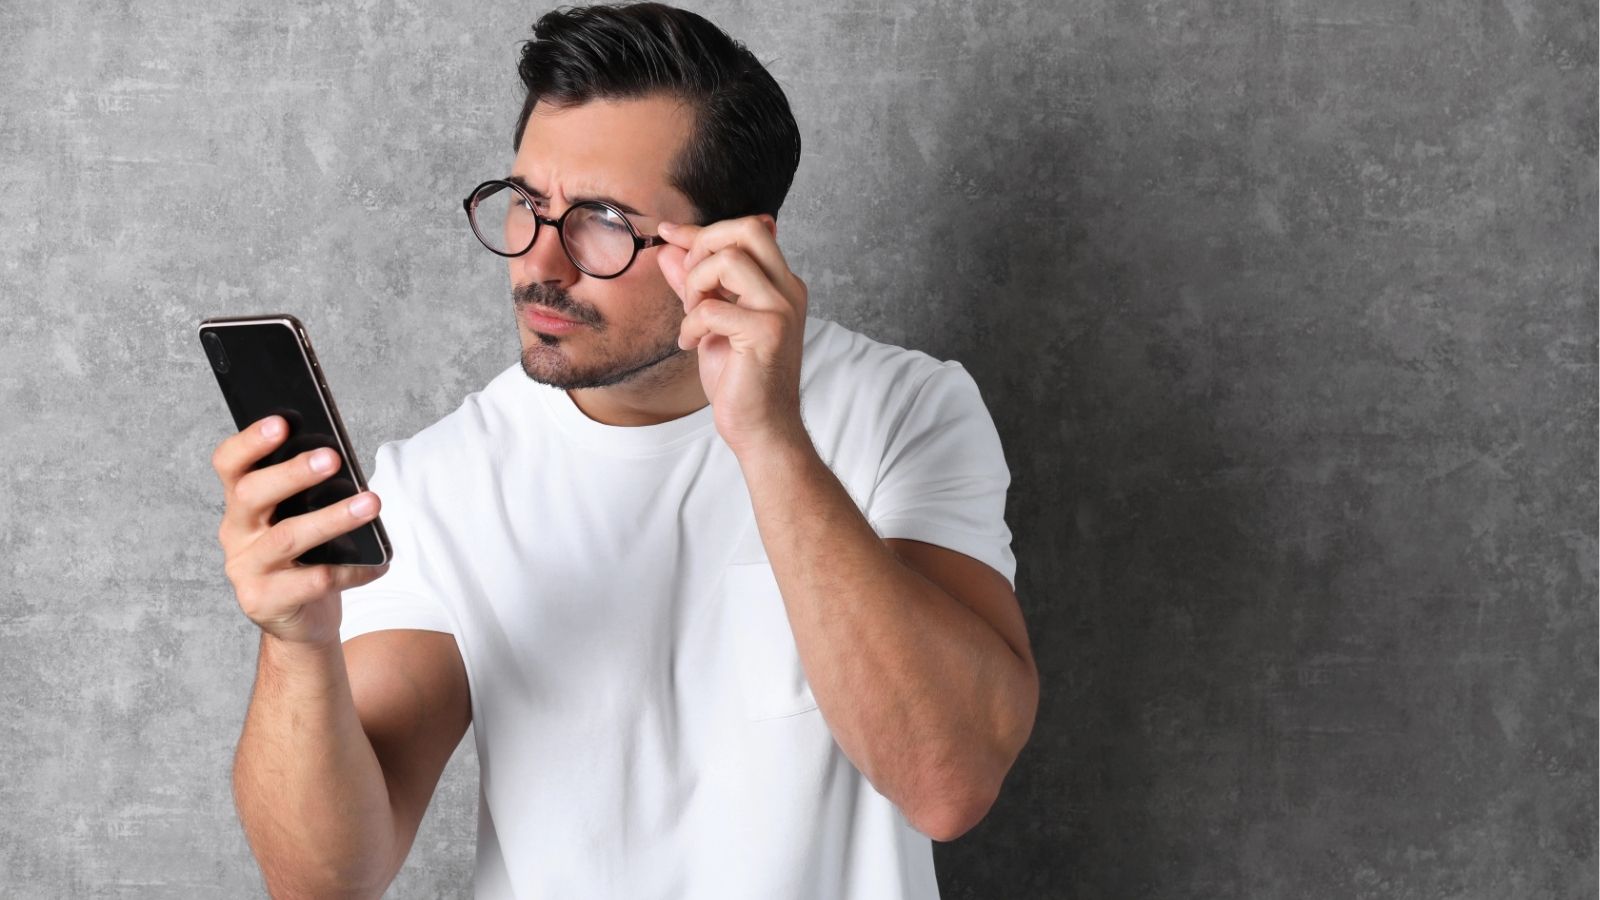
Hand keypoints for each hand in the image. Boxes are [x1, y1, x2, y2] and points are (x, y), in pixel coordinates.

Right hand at [210, 414, 388, 644]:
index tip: (282, 422)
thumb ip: (310, 495)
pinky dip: (351, 570)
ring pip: (287, 537)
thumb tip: (344, 464)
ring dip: (332, 518)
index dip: (250, 442)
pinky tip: (378, 562)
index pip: (230, 465)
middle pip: (252, 495)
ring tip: (370, 503)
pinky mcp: (262, 601)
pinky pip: (313, 581)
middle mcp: (236, 533)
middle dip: (292, 473)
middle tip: (332, 458)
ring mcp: (245, 569)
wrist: (299, 621)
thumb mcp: (301, 520)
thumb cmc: (305, 558)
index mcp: (242, 504)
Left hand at [655, 215, 809, 455]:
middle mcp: (787, 290)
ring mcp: (781, 309)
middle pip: (748, 228)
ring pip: (729, 259)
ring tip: (692, 316)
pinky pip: (713, 307)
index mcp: (779, 284)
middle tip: (689, 285)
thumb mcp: (710, 323)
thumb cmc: (741, 380)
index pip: (747, 231)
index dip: (701, 230)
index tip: (668, 234)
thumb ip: (694, 285)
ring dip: (697, 284)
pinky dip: (691, 324)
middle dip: (704, 244)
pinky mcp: (768, 332)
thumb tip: (668, 251)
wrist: (761, 428)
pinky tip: (691, 344)